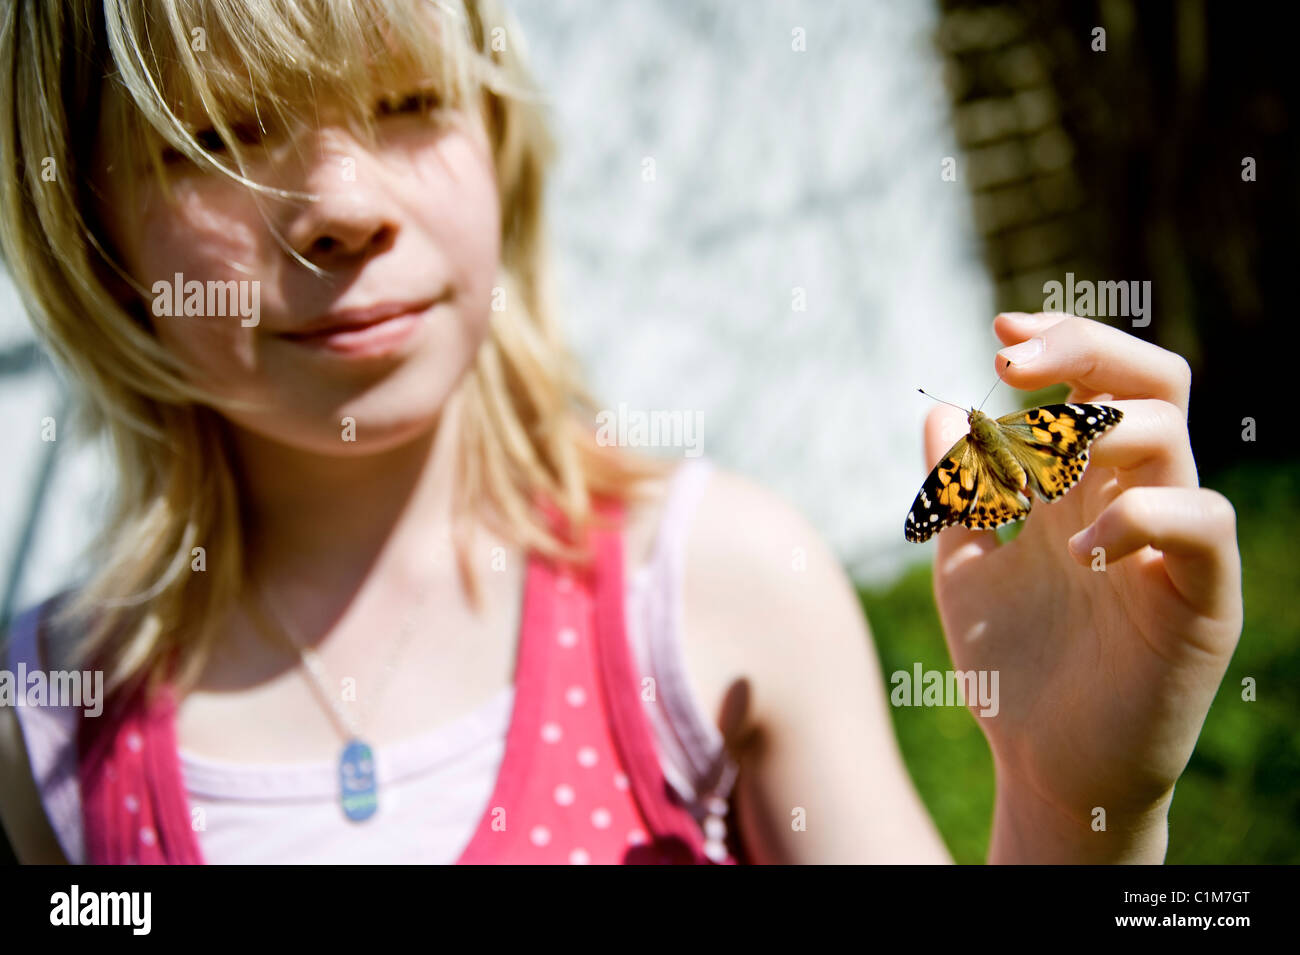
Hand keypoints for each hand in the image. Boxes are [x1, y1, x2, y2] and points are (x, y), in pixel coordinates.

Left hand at [922, 312, 1242, 853]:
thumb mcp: (965, 566)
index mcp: (1085, 487)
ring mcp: (1172, 548)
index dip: (1063, 342)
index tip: (1000, 331)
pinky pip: (1201, 526)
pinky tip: (1072, 551)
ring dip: (1095, 430)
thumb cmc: (1012, 666)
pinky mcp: (1200, 600)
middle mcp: (1135, 501)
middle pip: (1151, 384)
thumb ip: (959, 492)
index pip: (1100, 381)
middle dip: (1085, 352)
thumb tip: (937, 410)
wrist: (1044, 764)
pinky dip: (1135, 518)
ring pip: (1173, 438)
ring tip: (1032, 471)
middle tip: (1012, 362)